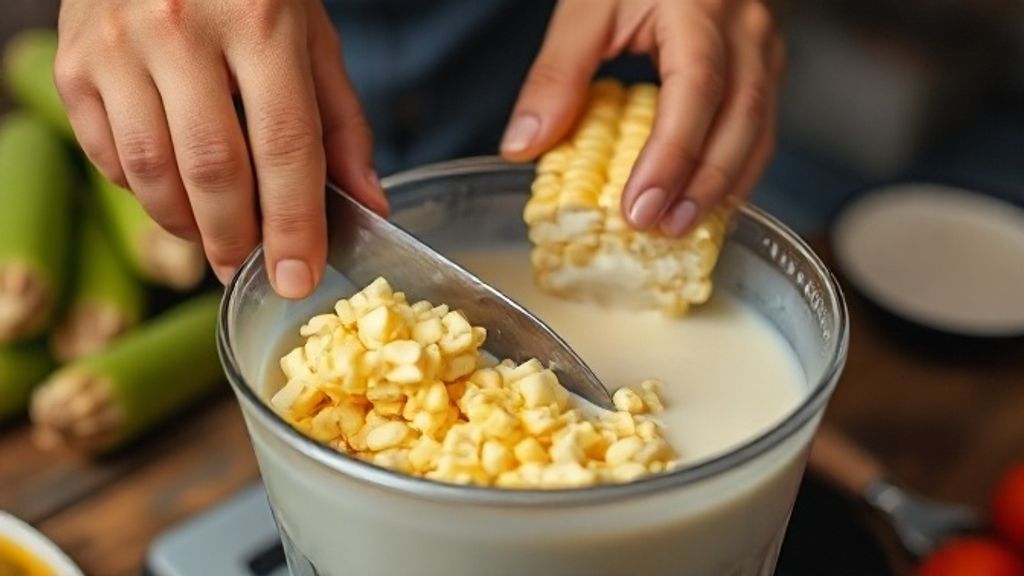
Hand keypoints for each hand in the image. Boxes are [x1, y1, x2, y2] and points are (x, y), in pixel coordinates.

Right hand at [55, 0, 386, 297]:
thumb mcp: (310, 37)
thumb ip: (341, 123)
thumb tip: (368, 204)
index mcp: (259, 20)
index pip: (283, 146)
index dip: (293, 225)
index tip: (298, 278)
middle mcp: (181, 29)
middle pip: (212, 169)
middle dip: (235, 239)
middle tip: (248, 269)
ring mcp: (117, 44)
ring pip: (151, 172)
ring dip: (187, 225)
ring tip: (214, 237)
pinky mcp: (72, 62)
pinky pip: (106, 155)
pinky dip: (144, 192)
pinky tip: (173, 190)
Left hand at [501, 0, 784, 235]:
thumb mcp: (587, 6)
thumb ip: (557, 74)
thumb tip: (524, 144)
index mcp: (699, 8)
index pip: (696, 88)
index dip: (670, 154)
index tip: (638, 206)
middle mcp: (744, 28)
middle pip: (741, 117)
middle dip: (702, 184)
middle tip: (660, 229)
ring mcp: (762, 47)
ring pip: (761, 128)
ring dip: (724, 185)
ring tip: (680, 227)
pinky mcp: (763, 66)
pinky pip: (760, 126)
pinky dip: (734, 170)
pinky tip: (704, 201)